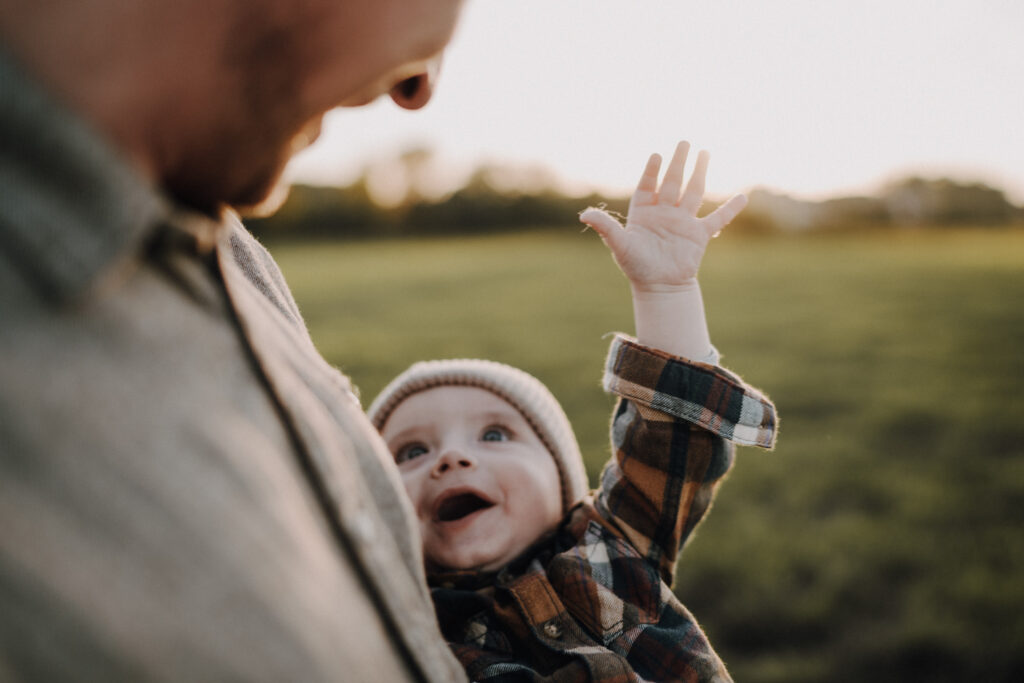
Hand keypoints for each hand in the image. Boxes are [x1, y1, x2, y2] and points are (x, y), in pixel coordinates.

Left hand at [579, 141, 746, 293]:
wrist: (660, 288)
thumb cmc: (636, 267)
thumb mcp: (619, 245)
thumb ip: (605, 227)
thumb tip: (584, 215)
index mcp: (643, 213)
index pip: (648, 186)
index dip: (651, 171)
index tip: (656, 155)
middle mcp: (664, 213)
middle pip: (673, 182)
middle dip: (678, 162)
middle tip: (684, 142)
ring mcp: (682, 222)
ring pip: (693, 192)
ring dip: (699, 172)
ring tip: (705, 152)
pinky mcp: (698, 235)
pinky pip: (717, 219)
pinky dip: (730, 209)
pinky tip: (743, 197)